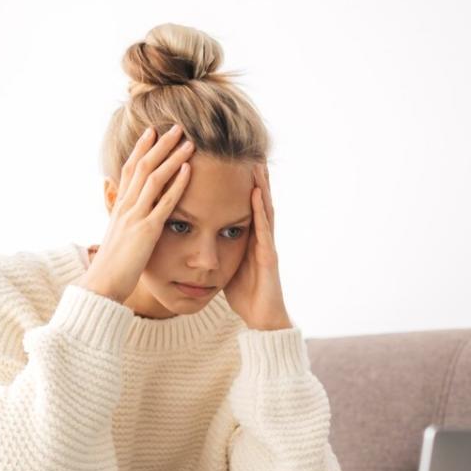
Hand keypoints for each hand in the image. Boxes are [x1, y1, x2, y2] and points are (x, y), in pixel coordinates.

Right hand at [78, 123, 194, 303]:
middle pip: (142, 166)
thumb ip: (123, 221)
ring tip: (188, 141)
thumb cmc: (112, 266)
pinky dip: (177, 184)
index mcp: (119, 207)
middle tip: (176, 127)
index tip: (152, 132)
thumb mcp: (117, 237)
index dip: (141, 149)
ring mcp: (135, 216)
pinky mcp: (147, 230)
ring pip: (154, 178)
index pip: (129, 170)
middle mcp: (125, 206)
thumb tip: (124, 213)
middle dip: (159, 145)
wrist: (102, 285)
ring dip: (172, 157)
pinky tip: (188, 170)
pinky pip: (164, 203)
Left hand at [223, 161, 291, 330]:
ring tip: (254, 160)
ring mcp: (267, 245)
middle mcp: (261, 238)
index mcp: (250, 239)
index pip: (244, 205)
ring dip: (261, 184)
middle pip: (257, 201)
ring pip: (264, 208)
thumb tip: (201, 236)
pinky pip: (264, 229)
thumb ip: (219, 248)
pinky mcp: (269, 257)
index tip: (229, 160)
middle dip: (253, 176)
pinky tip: (256, 193)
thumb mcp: (227, 266)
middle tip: (246, 149)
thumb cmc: (245, 296)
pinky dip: (260, 209)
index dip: (238, 184)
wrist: (262, 322)